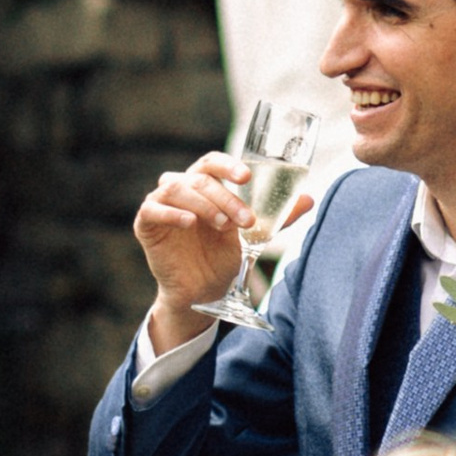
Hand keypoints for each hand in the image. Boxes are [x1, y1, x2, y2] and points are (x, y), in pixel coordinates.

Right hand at [132, 154, 309, 350]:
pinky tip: (189, 223)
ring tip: (223, 225)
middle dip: (226, 197)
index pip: (212, 162)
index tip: (247, 176)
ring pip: (177, 188)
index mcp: (206, 185)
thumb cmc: (223, 257)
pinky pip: (152, 210)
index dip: (228, 165)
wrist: (201, 292)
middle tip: (245, 220)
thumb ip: (278, 218)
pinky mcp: (146, 224)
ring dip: (204, 204)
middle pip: (200, 178)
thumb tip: (310, 199)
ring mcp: (161, 204)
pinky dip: (171, 213)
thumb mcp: (254, 237)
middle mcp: (182, 188)